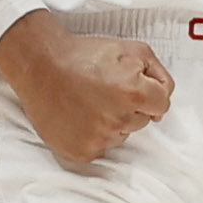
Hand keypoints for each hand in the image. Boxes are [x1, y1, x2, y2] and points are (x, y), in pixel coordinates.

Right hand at [0, 12, 172, 167]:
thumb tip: (162, 106)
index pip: (162, 105)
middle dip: (129, 106)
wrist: (40, 65)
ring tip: (88, 101)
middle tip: (103, 89)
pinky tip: (79, 116)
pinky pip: (101, 148)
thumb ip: (159, 75)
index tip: (129, 85)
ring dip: (111, 122)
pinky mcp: (82, 152)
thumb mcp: (132, 50)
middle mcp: (117, 119)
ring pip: (121, 135)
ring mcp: (98, 139)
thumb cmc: (84, 55)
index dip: (148, 92)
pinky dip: (93, 135)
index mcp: (133, 92)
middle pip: (141, 121)